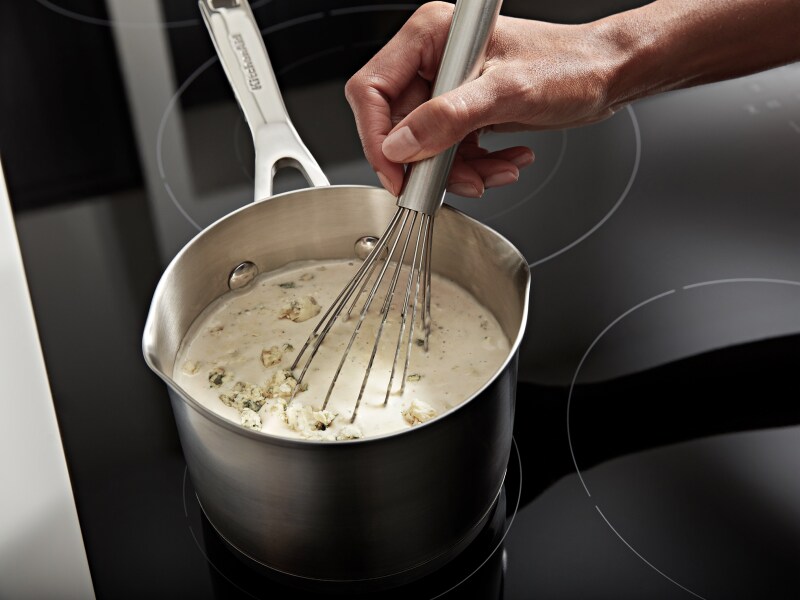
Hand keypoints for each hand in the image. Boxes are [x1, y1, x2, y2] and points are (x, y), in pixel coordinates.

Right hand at [344, 2, 621, 197]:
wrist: (607, 75)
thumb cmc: (570, 67)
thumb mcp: (505, 94)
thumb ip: (447, 119)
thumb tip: (399, 146)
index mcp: (431, 37)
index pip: (373, 91)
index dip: (378, 138)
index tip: (397, 174)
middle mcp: (434, 60)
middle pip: (401, 127)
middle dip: (432, 163)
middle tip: (459, 182)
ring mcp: (449, 87)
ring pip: (427, 147)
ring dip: (460, 170)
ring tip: (495, 172)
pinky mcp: (466, 110)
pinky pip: (451, 151)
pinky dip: (476, 166)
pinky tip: (506, 161)